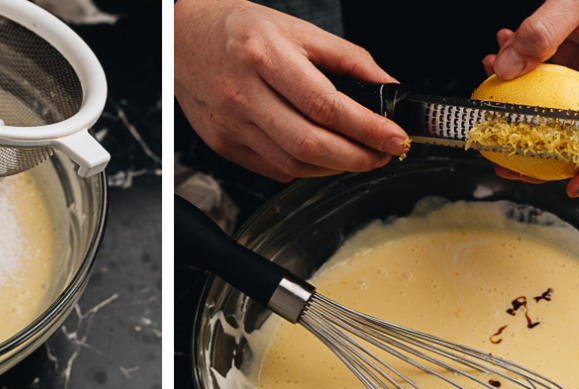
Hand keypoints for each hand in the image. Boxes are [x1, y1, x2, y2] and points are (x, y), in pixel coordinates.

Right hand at [174, 0, 408, 181]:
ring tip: (359, 156)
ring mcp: (229, 124)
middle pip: (310, 143)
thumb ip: (348, 59)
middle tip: (384, 154)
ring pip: (293, 164)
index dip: (367, 128)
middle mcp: (242, 93)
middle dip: (358, 157)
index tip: (395, 138)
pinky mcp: (222, 144)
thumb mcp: (298, 29)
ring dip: (335, 167)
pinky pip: (273, 169)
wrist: (182, 37)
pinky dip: (306, 169)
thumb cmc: (241, 30)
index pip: (326, 105)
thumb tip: (389, 88)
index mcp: (265, 56)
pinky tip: (323, 158)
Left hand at [480, 0, 578, 196]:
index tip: (573, 186)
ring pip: (550, 114)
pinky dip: (511, 72)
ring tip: (483, 100)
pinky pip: (536, 81)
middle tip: (500, 160)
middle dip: (539, 155)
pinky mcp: (565, 63)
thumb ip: (541, 31)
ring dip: (513, 113)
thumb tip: (504, 70)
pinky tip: (494, 54)